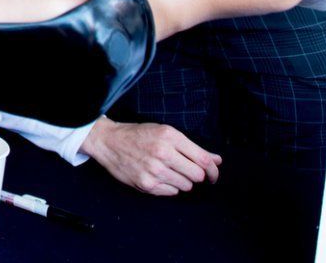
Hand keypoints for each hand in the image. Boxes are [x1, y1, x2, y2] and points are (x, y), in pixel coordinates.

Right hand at [80, 117, 220, 195]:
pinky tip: (158, 176)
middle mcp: (163, 153)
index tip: (213, 174)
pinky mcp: (147, 184)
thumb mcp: (165, 132)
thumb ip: (192, 148)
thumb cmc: (138, 136)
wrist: (109, 142)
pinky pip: (172, 192)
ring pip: (186, 186)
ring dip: (182, 180)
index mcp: (170, 137)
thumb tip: (217, 160)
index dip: (213, 170)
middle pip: (197, 175)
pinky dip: (169, 187)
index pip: (203, 160)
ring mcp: (155, 170)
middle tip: (187, 171)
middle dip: (196, 175)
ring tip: (168, 170)